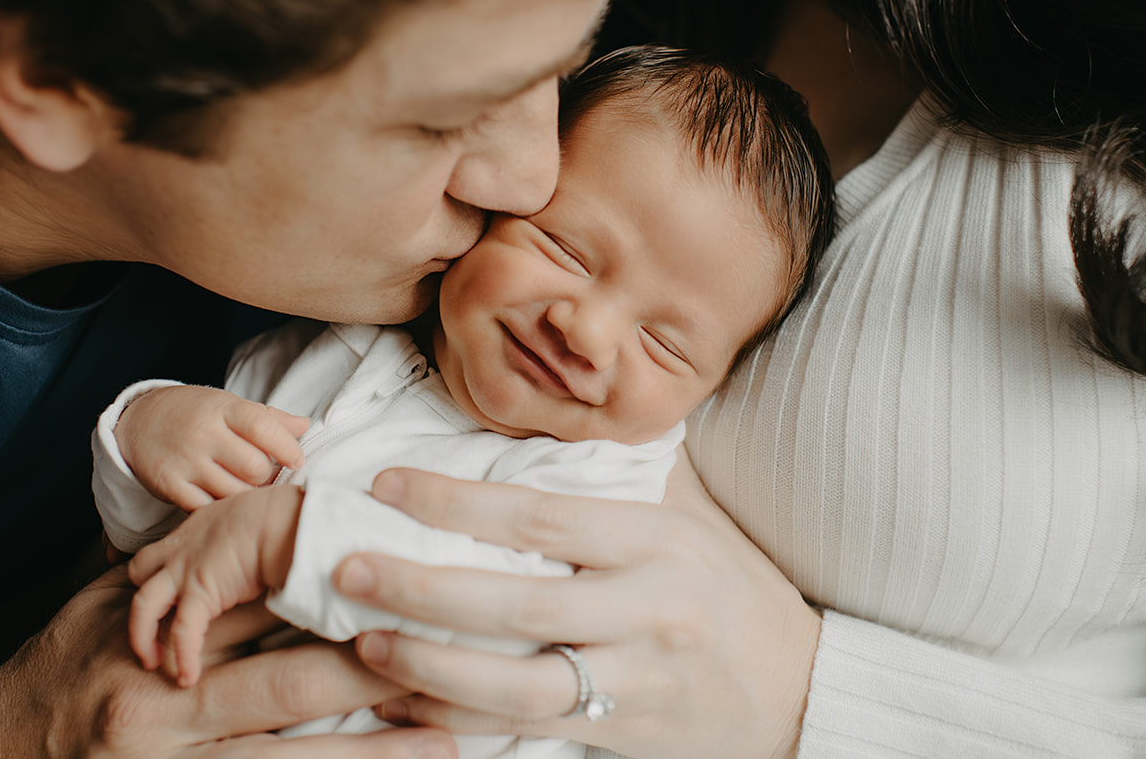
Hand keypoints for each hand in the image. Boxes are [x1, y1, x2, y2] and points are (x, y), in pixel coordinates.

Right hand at [0, 566, 456, 758]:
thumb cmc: (61, 666)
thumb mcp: (111, 606)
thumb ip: (189, 575)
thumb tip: (272, 532)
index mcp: (154, 641)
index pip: (261, 611)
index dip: (341, 600)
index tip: (411, 591)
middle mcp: (161, 710)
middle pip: (283, 684)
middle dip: (371, 673)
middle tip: (452, 663)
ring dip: (368, 752)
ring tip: (444, 740)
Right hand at [119, 385, 309, 510]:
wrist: (140, 421)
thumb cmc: (195, 414)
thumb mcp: (229, 406)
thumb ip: (268, 418)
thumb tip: (305, 426)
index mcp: (222, 409)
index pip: (262, 426)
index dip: (286, 446)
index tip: (297, 459)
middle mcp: (203, 434)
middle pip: (254, 467)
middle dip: (267, 476)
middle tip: (265, 475)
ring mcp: (185, 461)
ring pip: (233, 492)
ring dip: (247, 495)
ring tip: (245, 486)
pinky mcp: (170, 484)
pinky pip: (206, 508)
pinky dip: (220, 508)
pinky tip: (222, 497)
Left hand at [129, 484, 304, 684]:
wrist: (281, 521)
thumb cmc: (279, 515)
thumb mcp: (250, 517)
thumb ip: (244, 535)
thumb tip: (263, 550)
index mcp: (194, 530)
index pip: (160, 551)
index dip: (155, 572)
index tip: (162, 591)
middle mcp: (181, 550)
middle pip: (138, 572)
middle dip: (139, 598)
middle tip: (146, 628)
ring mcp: (185, 571)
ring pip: (142, 607)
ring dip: (142, 637)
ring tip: (152, 662)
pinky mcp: (200, 593)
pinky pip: (182, 633)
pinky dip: (184, 658)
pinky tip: (188, 678)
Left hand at [326, 452, 819, 758]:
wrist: (797, 685)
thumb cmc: (731, 584)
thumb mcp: (689, 515)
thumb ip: (616, 476)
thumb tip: (535, 418)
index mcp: (655, 542)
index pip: (540, 517)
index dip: (455, 503)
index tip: (387, 486)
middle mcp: (645, 611)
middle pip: (515, 603)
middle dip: (421, 587)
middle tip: (348, 567)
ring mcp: (633, 680)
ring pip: (514, 681)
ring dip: (428, 664)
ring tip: (363, 638)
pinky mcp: (619, 732)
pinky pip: (526, 727)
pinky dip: (459, 717)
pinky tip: (403, 699)